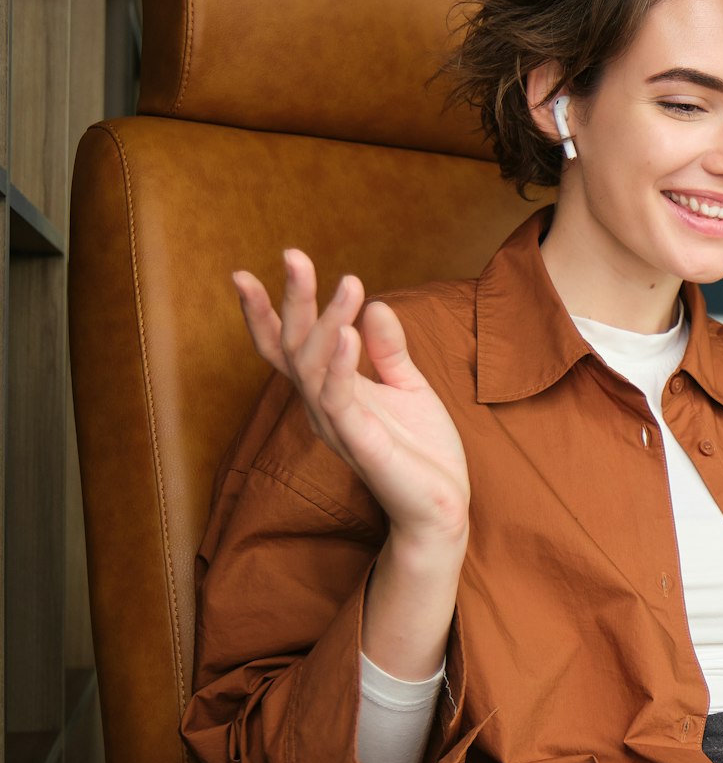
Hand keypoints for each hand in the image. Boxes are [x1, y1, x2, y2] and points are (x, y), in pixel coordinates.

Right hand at [233, 250, 469, 552]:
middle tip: (294, 254)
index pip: (286, 347)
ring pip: (313, 367)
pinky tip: (349, 333)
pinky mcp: (360, 444)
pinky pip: (340, 400)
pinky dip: (342, 365)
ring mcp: (337, 426)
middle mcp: (322, 406)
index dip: (264, 312)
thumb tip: (375, 305)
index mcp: (330, 391)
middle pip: (294, 346)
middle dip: (293, 299)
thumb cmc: (422, 453)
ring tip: (346, 283)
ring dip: (327, 322)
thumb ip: (389, 349)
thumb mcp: (408, 387)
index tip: (242, 273)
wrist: (442, 508)